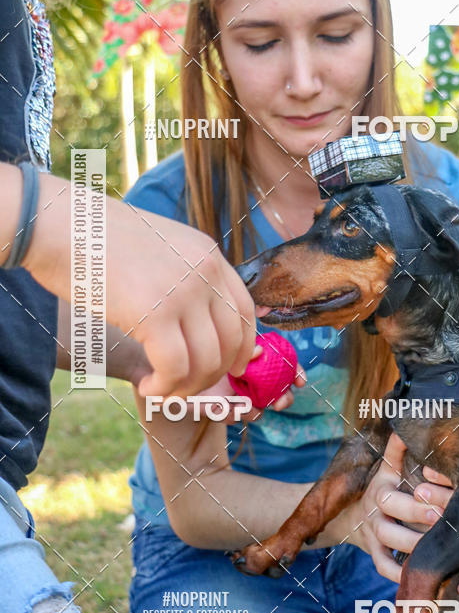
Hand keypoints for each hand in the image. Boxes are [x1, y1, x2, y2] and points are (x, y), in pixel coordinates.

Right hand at [24, 173, 256, 398]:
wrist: (59, 223)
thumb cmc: (95, 236)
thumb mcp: (157, 246)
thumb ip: (182, 274)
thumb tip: (190, 317)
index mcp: (208, 254)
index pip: (245, 310)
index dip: (243, 346)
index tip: (234, 367)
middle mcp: (205, 271)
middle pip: (231, 341)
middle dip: (213, 374)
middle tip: (185, 387)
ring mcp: (184, 291)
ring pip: (207, 361)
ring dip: (186, 387)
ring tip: (162, 389)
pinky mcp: (155, 314)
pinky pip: (176, 369)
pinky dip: (165, 388)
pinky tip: (147, 386)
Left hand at [213, 345, 305, 422]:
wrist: (188, 372)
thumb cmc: (211, 356)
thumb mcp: (229, 351)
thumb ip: (246, 351)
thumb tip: (260, 351)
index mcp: (260, 367)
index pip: (286, 368)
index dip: (297, 374)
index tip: (300, 381)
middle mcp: (255, 386)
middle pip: (281, 396)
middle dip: (285, 400)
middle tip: (279, 404)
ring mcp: (242, 401)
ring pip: (257, 413)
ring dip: (252, 411)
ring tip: (239, 405)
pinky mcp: (226, 413)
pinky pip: (233, 418)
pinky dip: (229, 413)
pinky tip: (219, 406)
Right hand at [347, 433, 447, 583]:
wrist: (349, 516)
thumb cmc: (383, 489)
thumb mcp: (387, 469)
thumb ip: (397, 451)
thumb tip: (406, 422)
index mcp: (383, 484)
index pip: (396, 484)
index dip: (417, 493)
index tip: (439, 499)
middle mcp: (376, 506)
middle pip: (393, 508)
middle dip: (419, 514)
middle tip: (443, 520)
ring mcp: (373, 530)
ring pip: (389, 538)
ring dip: (413, 545)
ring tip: (438, 551)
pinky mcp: (373, 552)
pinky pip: (382, 565)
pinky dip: (398, 573)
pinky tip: (420, 577)